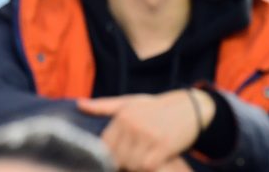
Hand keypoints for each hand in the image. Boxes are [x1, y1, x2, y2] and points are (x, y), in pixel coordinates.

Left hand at [78, 89, 212, 171]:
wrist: (189, 107)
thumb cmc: (154, 107)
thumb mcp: (128, 102)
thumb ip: (103, 106)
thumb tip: (78, 104)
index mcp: (122, 116)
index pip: (105, 145)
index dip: (107, 156)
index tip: (113, 158)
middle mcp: (133, 125)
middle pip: (118, 157)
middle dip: (122, 163)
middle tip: (128, 160)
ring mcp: (149, 136)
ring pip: (132, 164)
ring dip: (135, 166)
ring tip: (140, 159)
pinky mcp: (164, 146)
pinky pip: (148, 166)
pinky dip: (147, 168)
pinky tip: (150, 162)